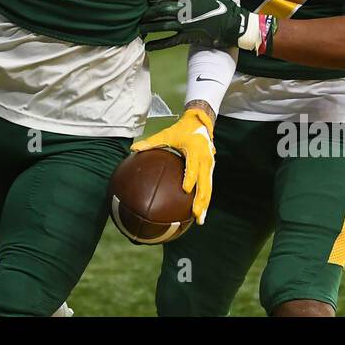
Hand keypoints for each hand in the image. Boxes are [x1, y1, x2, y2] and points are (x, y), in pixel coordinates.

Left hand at [131, 107, 215, 223]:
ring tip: (199, 220)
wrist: (200, 124)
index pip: (192, 166)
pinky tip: (199, 212)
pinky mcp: (210, 169)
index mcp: (195, 150)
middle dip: (201, 199)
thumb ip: (151, 142)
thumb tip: (133, 148)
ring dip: (205, 204)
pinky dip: (205, 199)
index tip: (186, 189)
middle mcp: (205, 159)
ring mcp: (210, 165)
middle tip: (195, 213)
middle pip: (205, 182)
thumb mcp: (167, 133)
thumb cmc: (181, 130)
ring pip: (209, 188)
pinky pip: (208, 186)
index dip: (190, 177)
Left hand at [140, 0, 242, 49]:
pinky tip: (148, 46)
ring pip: (161, 25)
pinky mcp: (188, 37)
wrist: (234, 25)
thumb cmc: (224, 6)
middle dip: (148, 12)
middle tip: (139, 14)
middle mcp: (184, 10)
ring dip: (148, 27)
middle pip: (160, 9)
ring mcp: (185, 24)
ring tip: (138, 29)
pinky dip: (158, 44)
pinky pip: (169, 41)